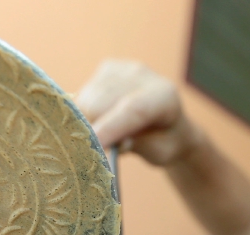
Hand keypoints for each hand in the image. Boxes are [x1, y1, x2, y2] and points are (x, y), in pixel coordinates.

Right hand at [74, 60, 200, 165]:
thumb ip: (136, 145)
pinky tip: (102, 120)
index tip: (94, 145)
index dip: (110, 128)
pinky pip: (82, 96)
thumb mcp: (159, 152)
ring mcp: (122, 69)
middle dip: (94, 130)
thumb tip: (104, 143)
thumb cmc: (164, 141)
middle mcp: (142, 75)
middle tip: (103, 148)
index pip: (132, 109)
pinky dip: (85, 114)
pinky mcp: (106, 68)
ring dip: (88, 123)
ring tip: (106, 134)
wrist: (168, 123)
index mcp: (163, 96)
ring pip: (86, 100)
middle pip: (100, 103)